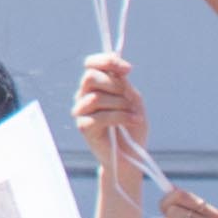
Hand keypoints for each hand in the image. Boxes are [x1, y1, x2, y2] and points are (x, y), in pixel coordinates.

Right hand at [73, 50, 148, 166]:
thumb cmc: (132, 127)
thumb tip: (119, 74)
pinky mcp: (84, 128)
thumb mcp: (134, 101)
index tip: (128, 69)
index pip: (91, 64)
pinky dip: (121, 117)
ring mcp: (82, 112)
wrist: (132, 156)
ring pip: (96, 97)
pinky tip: (133, 120)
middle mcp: (84, 96)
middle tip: (131, 98)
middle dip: (115, 84)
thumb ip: (125, 86)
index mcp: (95, 86)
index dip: (107, 61)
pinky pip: (100, 116)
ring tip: (135, 114)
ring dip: (121, 104)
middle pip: (90, 77)